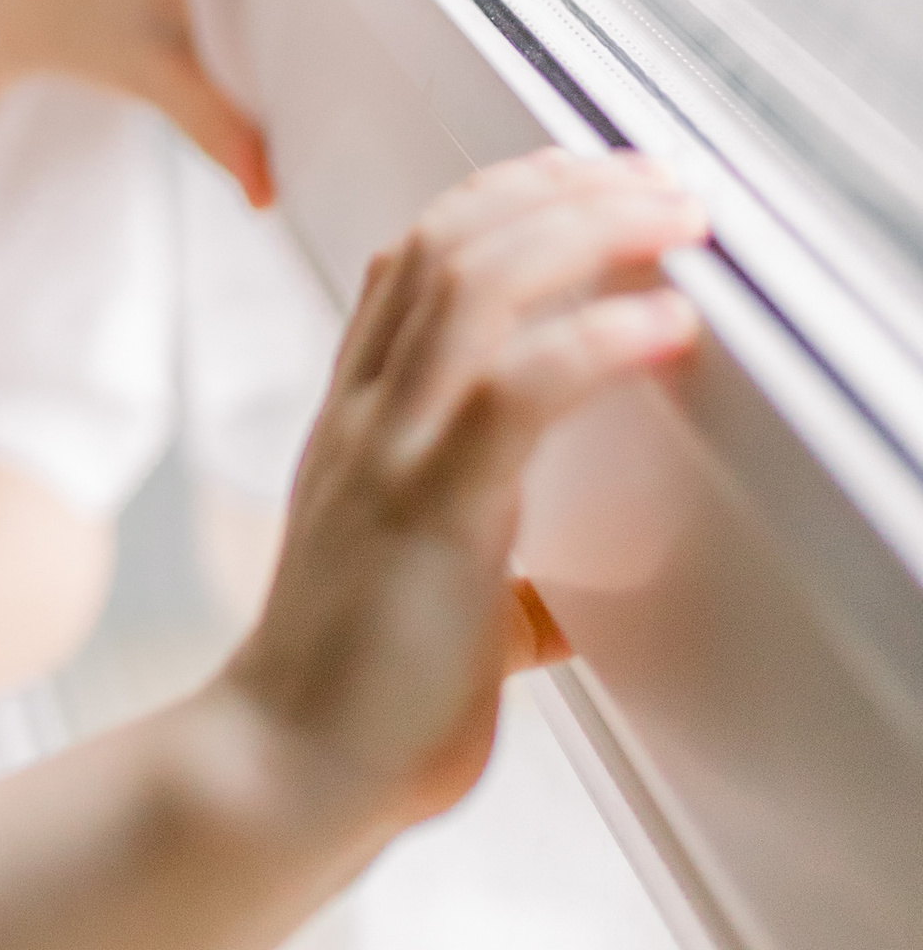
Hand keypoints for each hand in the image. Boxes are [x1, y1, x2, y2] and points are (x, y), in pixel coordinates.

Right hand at [225, 148, 707, 838]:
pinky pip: (517, 392)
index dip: (500, 196)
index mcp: (357, 425)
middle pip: (449, 240)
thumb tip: (557, 605)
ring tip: (669, 214)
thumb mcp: (428, 604)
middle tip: (650, 175)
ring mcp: (387, 456)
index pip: (412, 260)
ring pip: (477, 284)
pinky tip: (664, 325)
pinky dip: (599, 341)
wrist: (279, 774)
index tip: (581, 175)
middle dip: (561, 187)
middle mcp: (363, 418)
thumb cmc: (354, 702)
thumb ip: (489, 579)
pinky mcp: (429, 513)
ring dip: (588, 228)